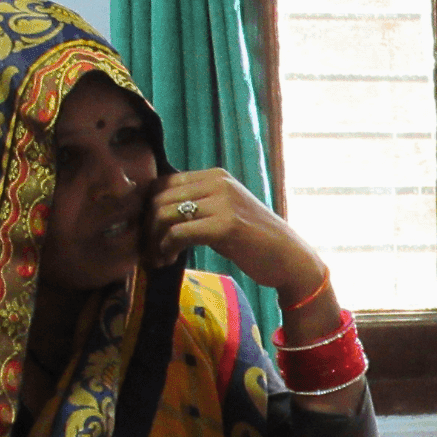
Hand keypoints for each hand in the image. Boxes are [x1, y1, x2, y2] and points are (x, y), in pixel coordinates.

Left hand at [151, 169, 324, 302]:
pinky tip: (168, 260)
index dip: (148, 208)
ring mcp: (222, 203)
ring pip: (164, 215)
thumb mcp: (225, 212)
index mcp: (216, 176)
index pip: (164, 183)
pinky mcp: (224, 226)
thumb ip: (198, 205)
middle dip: (146, 227)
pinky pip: (178, 233)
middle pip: (159, 198)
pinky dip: (166, 249)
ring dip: (154, 240)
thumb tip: (156, 212)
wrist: (289, 258)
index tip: (148, 232)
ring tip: (158, 258)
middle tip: (148, 250)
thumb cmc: (255, 240)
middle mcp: (218, 183)